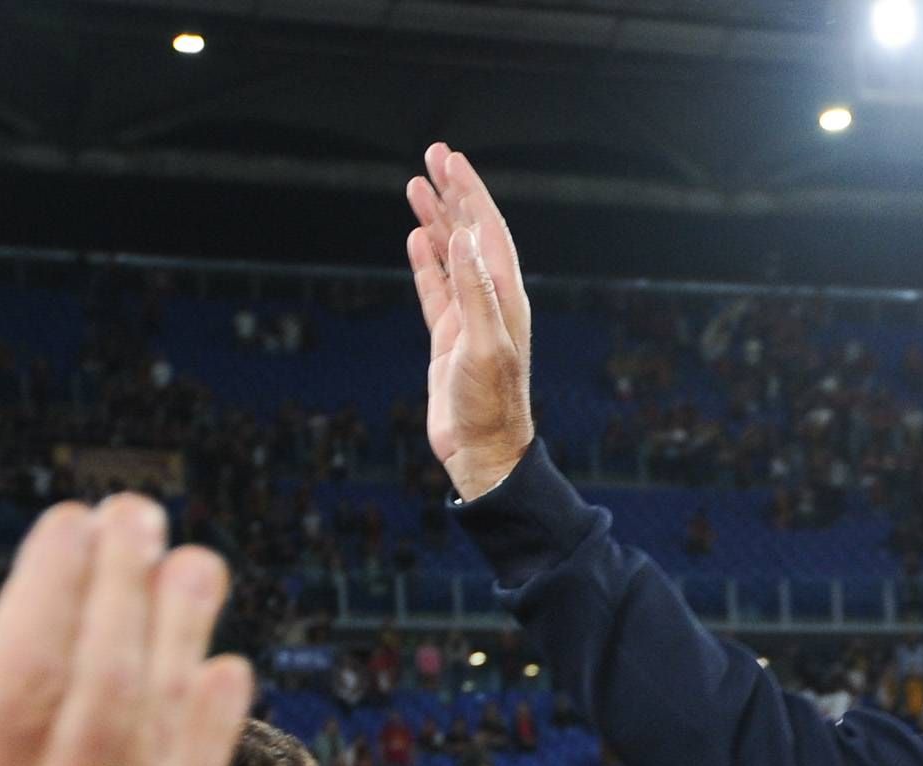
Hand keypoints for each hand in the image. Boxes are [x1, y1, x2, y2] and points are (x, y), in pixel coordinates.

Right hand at [0, 497, 249, 765]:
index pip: (23, 669)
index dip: (56, 586)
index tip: (73, 521)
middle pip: (106, 684)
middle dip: (126, 591)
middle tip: (143, 517)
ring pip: (158, 735)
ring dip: (181, 641)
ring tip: (195, 567)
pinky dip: (208, 731)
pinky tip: (222, 672)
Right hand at [404, 144, 535, 501]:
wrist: (483, 452)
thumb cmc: (490, 405)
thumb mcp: (484, 345)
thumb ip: (475, 292)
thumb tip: (466, 238)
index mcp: (505, 297)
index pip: (487, 230)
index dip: (470, 193)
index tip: (450, 160)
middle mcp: (490, 301)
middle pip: (470, 234)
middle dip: (453, 193)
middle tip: (433, 155)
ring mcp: (469, 318)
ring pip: (451, 256)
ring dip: (437, 220)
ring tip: (417, 187)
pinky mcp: (449, 338)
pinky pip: (437, 289)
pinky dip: (427, 262)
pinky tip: (417, 239)